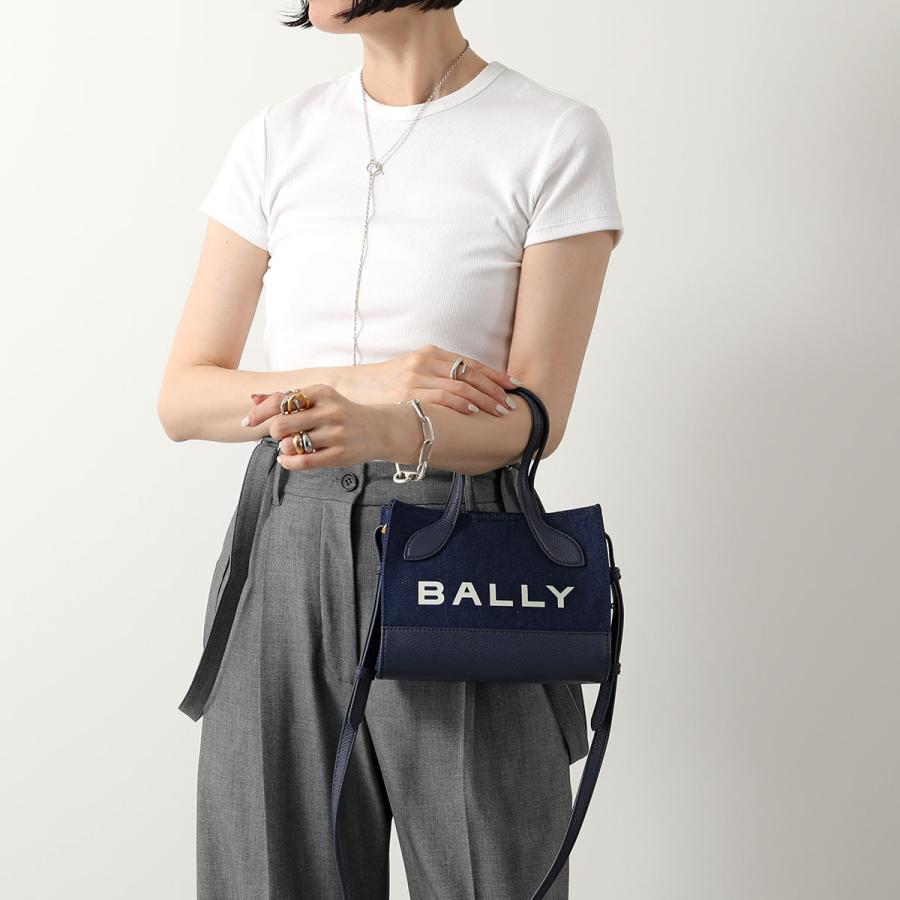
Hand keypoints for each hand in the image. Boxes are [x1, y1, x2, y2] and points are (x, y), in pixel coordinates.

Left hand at [242, 384, 417, 469]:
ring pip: (290, 444)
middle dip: (274, 432)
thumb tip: (252, 399)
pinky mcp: (339, 454)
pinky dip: (288, 462)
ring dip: (283, 448)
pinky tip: (288, 459)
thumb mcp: (318, 399)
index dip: (259, 412)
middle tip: (280, 435)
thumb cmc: (342, 413)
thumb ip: (286, 398)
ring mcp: (336, 433)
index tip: (248, 422)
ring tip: (290, 446)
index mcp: (322, 391)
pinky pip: (303, 462)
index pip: (281, 400)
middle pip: (281, 424)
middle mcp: (329, 410)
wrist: (379, 429)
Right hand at [346, 345, 521, 415]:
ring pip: (460, 386)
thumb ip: (437, 376)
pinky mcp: (407, 393)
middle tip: (511, 403)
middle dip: (495, 389)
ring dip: (484, 399)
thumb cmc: (384, 384)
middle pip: (470, 374)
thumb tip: (468, 391)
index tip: (514, 386)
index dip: (495, 375)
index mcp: (430, 354)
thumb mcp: (412, 371)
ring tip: (499, 411)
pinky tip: (473, 411)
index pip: (470, 364)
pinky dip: (460, 404)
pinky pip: (440, 397)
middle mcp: (425, 362)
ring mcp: (416, 377)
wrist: (350, 388)